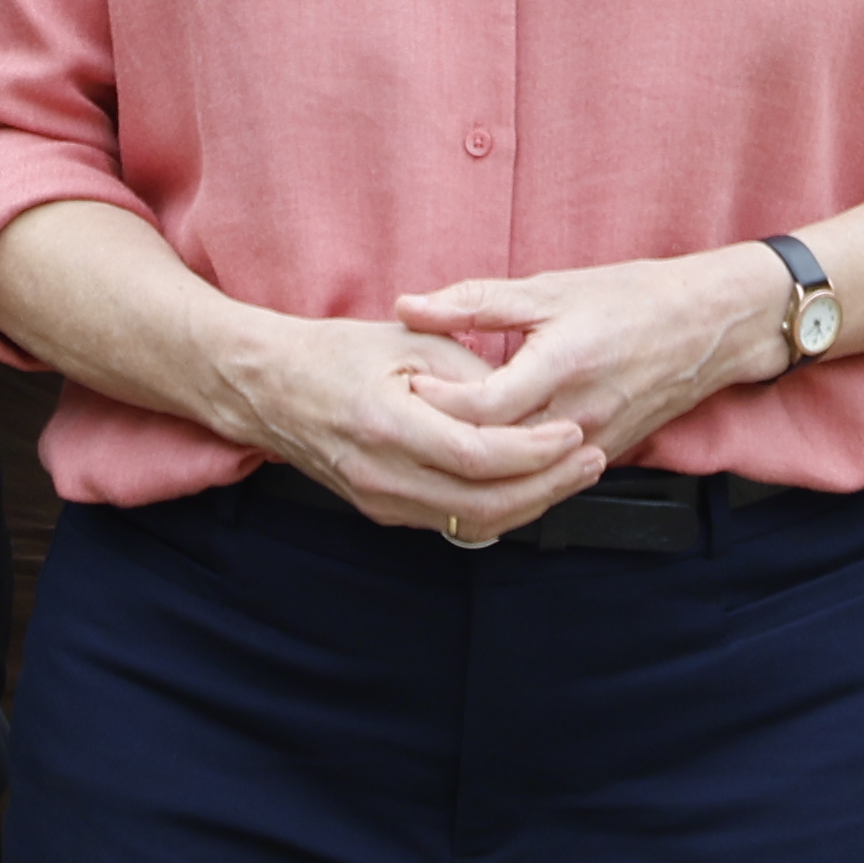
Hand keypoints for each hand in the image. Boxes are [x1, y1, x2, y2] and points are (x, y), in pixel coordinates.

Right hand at [201, 310, 601, 542]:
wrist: (270, 388)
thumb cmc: (337, 353)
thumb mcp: (407, 339)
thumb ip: (467, 372)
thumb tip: (524, 399)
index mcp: (387, 425)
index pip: (477, 457)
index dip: (534, 452)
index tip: (574, 432)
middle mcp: (382, 475)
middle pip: (483, 504)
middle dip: (548, 486)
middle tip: (592, 460)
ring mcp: (380, 500)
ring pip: (472, 523)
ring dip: (531, 503)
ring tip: (574, 474)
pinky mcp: (383, 510)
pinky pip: (452, 522)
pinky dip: (499, 508)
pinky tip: (531, 484)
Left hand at [391, 248, 796, 476]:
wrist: (708, 326)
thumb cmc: (630, 297)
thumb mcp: (549, 288)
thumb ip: (475, 302)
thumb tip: (408, 305)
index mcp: (560, 366)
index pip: (481, 408)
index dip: (435, 403)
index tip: (404, 386)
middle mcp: (578, 415)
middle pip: (495, 455)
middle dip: (444, 445)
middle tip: (403, 428)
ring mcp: (595, 444)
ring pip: (520, 484)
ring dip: (473, 478)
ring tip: (429, 457)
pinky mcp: (605, 458)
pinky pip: (547, 489)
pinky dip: (508, 488)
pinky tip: (475, 477)